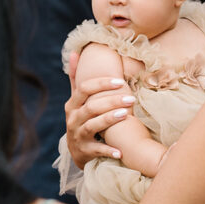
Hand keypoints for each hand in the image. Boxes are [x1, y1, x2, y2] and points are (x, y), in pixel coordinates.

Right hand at [65, 51, 134, 168]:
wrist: (77, 151)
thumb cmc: (81, 119)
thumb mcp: (76, 100)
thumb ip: (76, 78)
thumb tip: (74, 52)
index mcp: (72, 104)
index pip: (84, 89)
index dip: (101, 84)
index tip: (121, 81)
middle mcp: (73, 119)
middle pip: (90, 107)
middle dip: (111, 101)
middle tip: (132, 98)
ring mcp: (78, 135)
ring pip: (92, 126)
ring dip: (109, 120)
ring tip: (126, 114)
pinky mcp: (84, 151)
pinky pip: (96, 150)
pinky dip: (108, 150)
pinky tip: (121, 151)